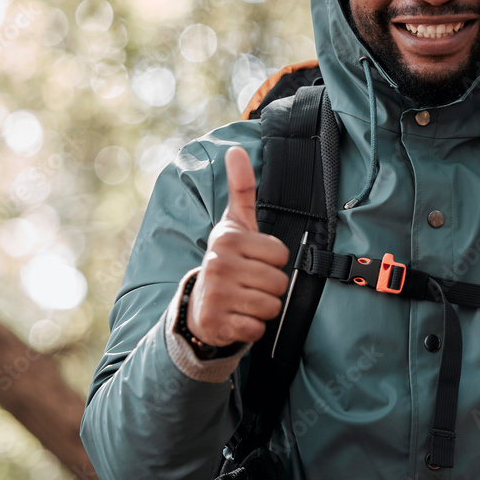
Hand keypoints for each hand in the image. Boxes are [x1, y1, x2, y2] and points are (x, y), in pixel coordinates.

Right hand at [187, 146, 289, 345]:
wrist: (199, 305)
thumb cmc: (227, 261)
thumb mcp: (234, 225)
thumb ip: (242, 189)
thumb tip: (237, 150)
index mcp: (228, 240)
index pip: (280, 253)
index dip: (273, 261)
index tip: (255, 261)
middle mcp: (219, 265)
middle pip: (279, 282)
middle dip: (271, 287)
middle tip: (250, 284)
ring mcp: (217, 295)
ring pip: (271, 307)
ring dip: (263, 308)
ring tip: (245, 299)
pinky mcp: (218, 323)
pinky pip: (258, 329)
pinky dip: (253, 328)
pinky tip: (238, 317)